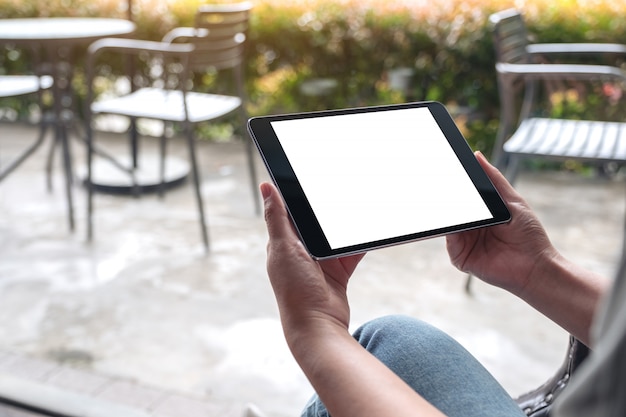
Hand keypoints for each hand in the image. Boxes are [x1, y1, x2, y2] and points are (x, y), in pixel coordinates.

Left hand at [261, 182, 364, 338]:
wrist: (318, 327)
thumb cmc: (295, 290)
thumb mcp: (284, 248)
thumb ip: (277, 217)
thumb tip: (265, 186)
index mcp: (282, 243)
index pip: (288, 211)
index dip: (297, 194)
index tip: (308, 174)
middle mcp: (299, 251)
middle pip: (315, 221)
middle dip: (327, 208)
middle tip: (341, 188)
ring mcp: (319, 262)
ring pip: (335, 235)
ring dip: (345, 226)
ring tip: (357, 208)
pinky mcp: (337, 271)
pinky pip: (351, 252)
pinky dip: (359, 244)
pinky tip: (369, 233)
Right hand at [446, 152, 557, 293]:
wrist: (536, 267)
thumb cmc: (529, 236)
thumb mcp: (513, 201)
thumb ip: (494, 179)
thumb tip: (476, 156)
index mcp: (481, 214)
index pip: (463, 197)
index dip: (455, 185)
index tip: (447, 168)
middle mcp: (470, 228)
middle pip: (453, 210)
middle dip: (447, 197)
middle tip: (440, 182)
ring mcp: (464, 243)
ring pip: (448, 223)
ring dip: (448, 213)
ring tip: (448, 200)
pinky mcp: (461, 258)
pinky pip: (449, 241)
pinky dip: (449, 231)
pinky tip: (455, 222)